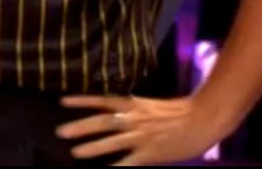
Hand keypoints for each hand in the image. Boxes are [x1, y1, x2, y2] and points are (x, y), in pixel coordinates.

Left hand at [56, 94, 222, 165]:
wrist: (202, 119)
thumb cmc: (179, 111)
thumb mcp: (150, 105)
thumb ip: (133, 108)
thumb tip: (117, 109)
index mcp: (132, 104)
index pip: (101, 100)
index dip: (81, 101)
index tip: (62, 101)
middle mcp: (132, 119)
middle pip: (101, 122)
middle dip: (79, 127)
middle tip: (60, 132)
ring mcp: (140, 136)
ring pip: (110, 142)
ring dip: (91, 147)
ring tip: (75, 152)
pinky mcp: (150, 153)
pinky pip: (129, 162)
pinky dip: (116, 168)